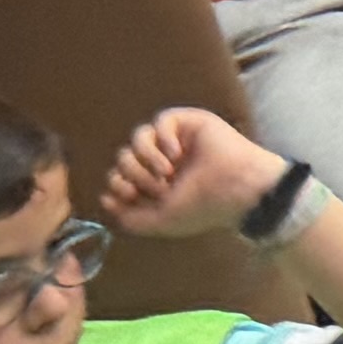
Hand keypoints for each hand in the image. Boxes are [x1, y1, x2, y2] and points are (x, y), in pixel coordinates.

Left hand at [99, 105, 297, 241]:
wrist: (238, 192)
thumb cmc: (204, 209)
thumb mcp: (160, 222)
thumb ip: (129, 218)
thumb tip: (104, 199)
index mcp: (156, 182)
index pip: (119, 175)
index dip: (119, 184)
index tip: (133, 195)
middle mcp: (163, 160)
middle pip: (124, 156)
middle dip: (135, 174)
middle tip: (160, 187)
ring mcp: (176, 140)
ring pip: (138, 136)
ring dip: (146, 157)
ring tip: (167, 171)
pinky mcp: (190, 123)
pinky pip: (162, 120)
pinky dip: (164, 138)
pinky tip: (177, 154)